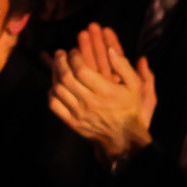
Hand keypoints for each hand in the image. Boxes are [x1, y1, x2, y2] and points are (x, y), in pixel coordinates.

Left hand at [49, 23, 155, 159]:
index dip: (74, 57)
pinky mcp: (72, 122)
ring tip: (56, 65)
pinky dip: (51, 94)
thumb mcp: (135, 85)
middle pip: (66, 78)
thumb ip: (123, 66)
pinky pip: (55, 106)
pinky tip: (55, 86)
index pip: (81, 70)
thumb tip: (111, 49)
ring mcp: (79, 113)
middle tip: (60, 53)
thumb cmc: (130, 108)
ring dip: (54, 75)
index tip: (74, 50)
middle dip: (60, 62)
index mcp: (104, 91)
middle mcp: (89, 102)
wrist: (123, 137)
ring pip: (58, 90)